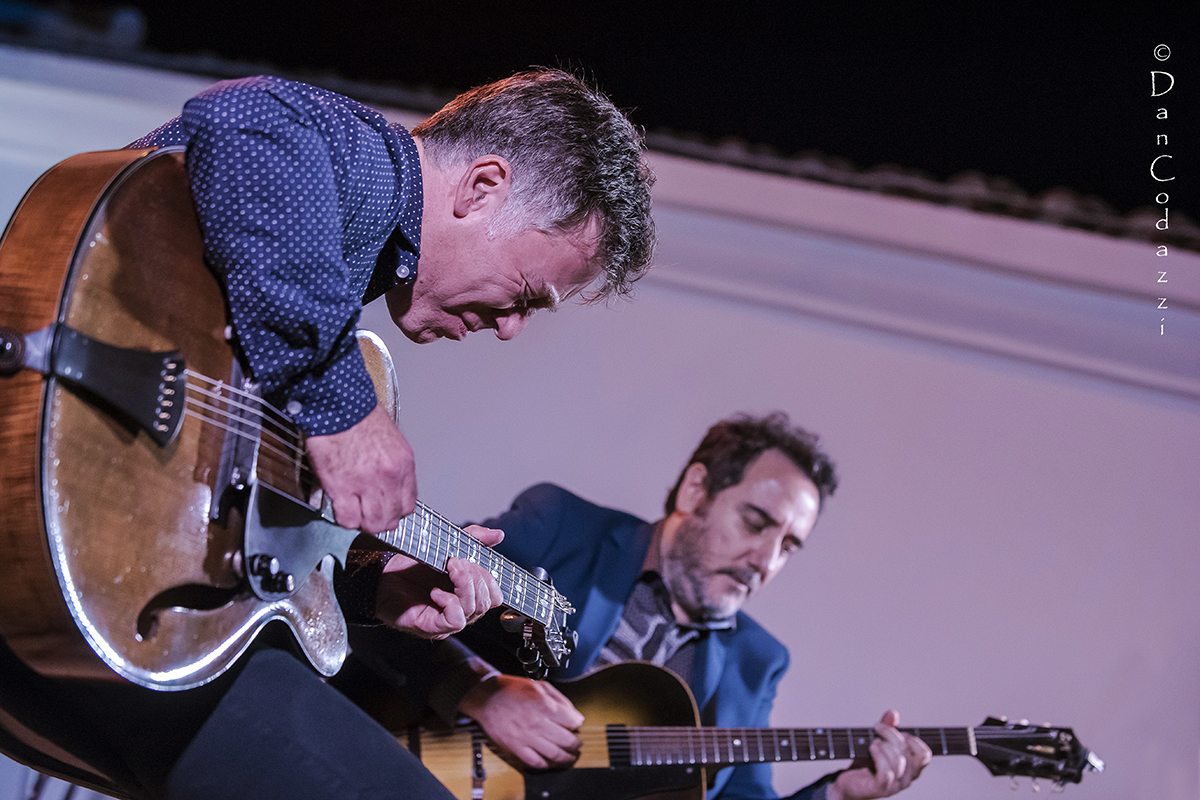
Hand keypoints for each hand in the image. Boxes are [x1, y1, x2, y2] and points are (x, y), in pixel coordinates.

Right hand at [305, 403, 416, 533]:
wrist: (338, 405)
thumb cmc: (361, 417)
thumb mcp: (392, 440)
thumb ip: (393, 467)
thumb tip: (389, 487)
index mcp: (403, 464)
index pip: (408, 504)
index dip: (395, 510)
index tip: (387, 509)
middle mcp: (389, 477)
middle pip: (391, 518)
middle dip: (380, 520)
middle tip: (369, 515)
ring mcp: (365, 484)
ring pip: (372, 523)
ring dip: (363, 522)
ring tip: (356, 513)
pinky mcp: (341, 486)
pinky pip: (347, 519)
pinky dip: (345, 519)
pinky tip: (342, 509)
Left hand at [374, 525, 504, 637]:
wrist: (381, 576)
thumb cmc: (410, 567)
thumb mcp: (446, 547)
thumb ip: (472, 539)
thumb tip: (498, 535)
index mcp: (467, 594)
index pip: (495, 594)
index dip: (488, 577)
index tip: (470, 559)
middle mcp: (461, 610)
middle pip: (487, 602)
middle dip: (475, 577)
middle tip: (456, 562)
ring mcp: (447, 620)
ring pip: (473, 610)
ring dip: (464, 585)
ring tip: (449, 568)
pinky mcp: (432, 627)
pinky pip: (455, 621)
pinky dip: (450, 602)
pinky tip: (436, 591)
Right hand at [459, 674, 583, 769]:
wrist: (487, 698)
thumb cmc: (511, 690)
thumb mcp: (540, 685)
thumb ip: (560, 699)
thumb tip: (573, 713)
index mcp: (545, 706)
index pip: (572, 721)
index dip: (577, 723)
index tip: (577, 724)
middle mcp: (538, 724)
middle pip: (567, 740)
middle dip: (576, 742)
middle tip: (577, 741)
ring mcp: (527, 738)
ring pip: (555, 754)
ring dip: (567, 757)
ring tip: (570, 755)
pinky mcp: (517, 748)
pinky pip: (536, 762)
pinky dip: (547, 764)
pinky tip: (551, 760)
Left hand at [827, 710, 931, 799]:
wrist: (849, 783)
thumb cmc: (866, 763)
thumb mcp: (879, 742)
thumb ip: (888, 728)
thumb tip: (892, 713)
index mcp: (911, 768)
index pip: (925, 754)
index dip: (912, 739)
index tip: (899, 732)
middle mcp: (907, 778)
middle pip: (907, 751)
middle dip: (891, 734)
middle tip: (878, 727)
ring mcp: (895, 786)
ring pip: (898, 760)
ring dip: (883, 745)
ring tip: (873, 742)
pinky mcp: (881, 789)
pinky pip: (887, 772)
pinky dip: (879, 756)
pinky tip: (872, 749)